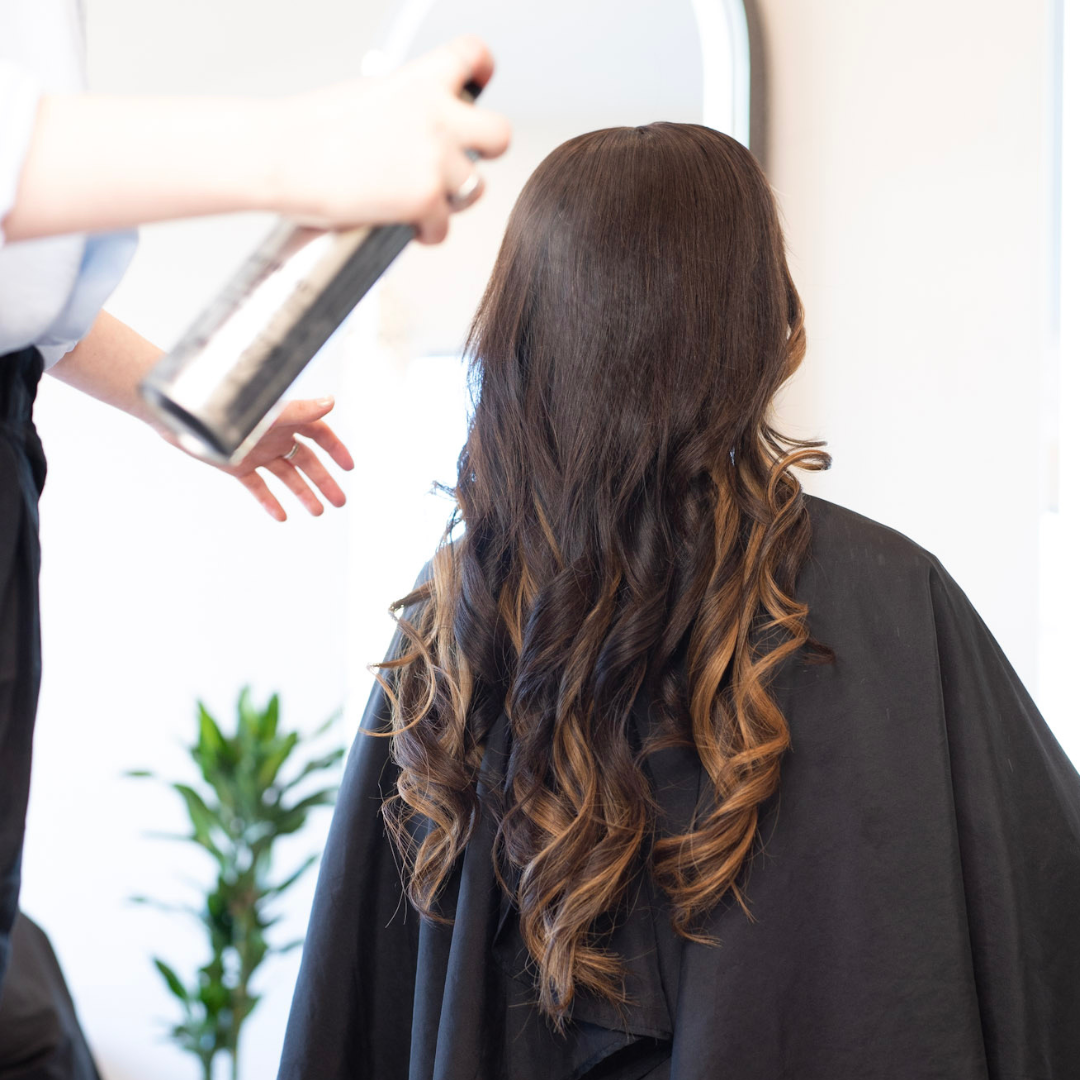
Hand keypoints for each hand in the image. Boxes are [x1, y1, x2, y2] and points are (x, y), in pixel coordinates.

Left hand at [218, 397, 354, 521]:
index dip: (335, 449)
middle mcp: (274, 436)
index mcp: (285, 420)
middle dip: (324, 481)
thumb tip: (332, 402)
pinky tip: (280, 516)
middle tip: (339, 502)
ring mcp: (257, 452)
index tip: (349, 468)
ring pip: (286, 476)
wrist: (189, 417)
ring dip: (302, 493)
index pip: (319, 434)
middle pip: (306, 461)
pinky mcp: (237, 465)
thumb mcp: (272, 413)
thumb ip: (302, 410)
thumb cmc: (232, 409)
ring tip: (317, 512)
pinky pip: (257, 486)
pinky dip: (268, 501)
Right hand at [274, 35, 511, 242]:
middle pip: (499, 133)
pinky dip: (427, 233)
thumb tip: (415, 138)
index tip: (478, 79)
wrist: (282, 155)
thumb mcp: (367, 99)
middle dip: (487, 150)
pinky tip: (407, 228)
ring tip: (423, 203)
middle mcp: (437, 116)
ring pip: (476, 188)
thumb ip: (404, 109)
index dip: (481, 68)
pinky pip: (444, 227)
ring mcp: (436, 159)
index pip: (472, 55)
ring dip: (454, 199)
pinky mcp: (427, 199)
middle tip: (464, 160)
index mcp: (419, 80)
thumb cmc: (309, 131)